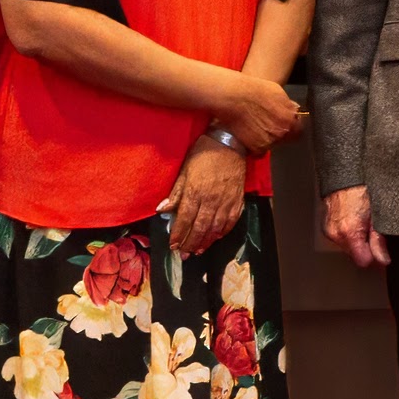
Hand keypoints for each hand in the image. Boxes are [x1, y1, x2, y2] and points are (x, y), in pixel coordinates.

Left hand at [167, 138, 248, 259]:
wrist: (230, 143)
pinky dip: (222, 233)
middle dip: (190, 243)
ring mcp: (225, 202)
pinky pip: (230, 222)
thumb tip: (162, 210)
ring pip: (215, 228)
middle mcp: (210, 200)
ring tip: (198, 251)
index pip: (184, 219)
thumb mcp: (185, 169)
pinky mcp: (237, 201)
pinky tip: (215, 238)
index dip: (178, 234)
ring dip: (205, 242)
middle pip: (199, 228)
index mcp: (195, 192)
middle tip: (184, 254)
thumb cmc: (204, 154)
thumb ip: (175, 192)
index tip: (173, 245)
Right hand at [205, 71, 303, 153]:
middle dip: (277, 133)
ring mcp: (270, 143)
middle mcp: (282, 133)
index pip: (298, 131)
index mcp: (290, 119)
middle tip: (265, 124)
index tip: (283, 124)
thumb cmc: (253, 91)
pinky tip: (247, 136)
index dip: (291, 128)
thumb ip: (287, 106)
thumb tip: (293, 111)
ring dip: (266, 140)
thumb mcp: (277, 92)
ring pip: (272, 145)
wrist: (232, 98)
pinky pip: (259, 152)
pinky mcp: (256, 149)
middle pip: (284, 138)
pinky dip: (253, 146)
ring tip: (253, 128)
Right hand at [322, 186, 387, 271]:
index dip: (374, 258)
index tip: (381, 254)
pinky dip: (349, 234)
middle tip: (374, 233)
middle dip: (366, 249)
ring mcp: (329, 230)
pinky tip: (355, 222)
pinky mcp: (326, 227)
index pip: (363, 261)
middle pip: (355, 255)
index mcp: (349, 232)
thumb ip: (379, 241)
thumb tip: (383, 259)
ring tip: (364, 225)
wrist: (346, 177)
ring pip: (348, 247)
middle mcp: (336, 234)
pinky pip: (340, 238)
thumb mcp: (377, 216)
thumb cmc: (361, 191)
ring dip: (357, 241)